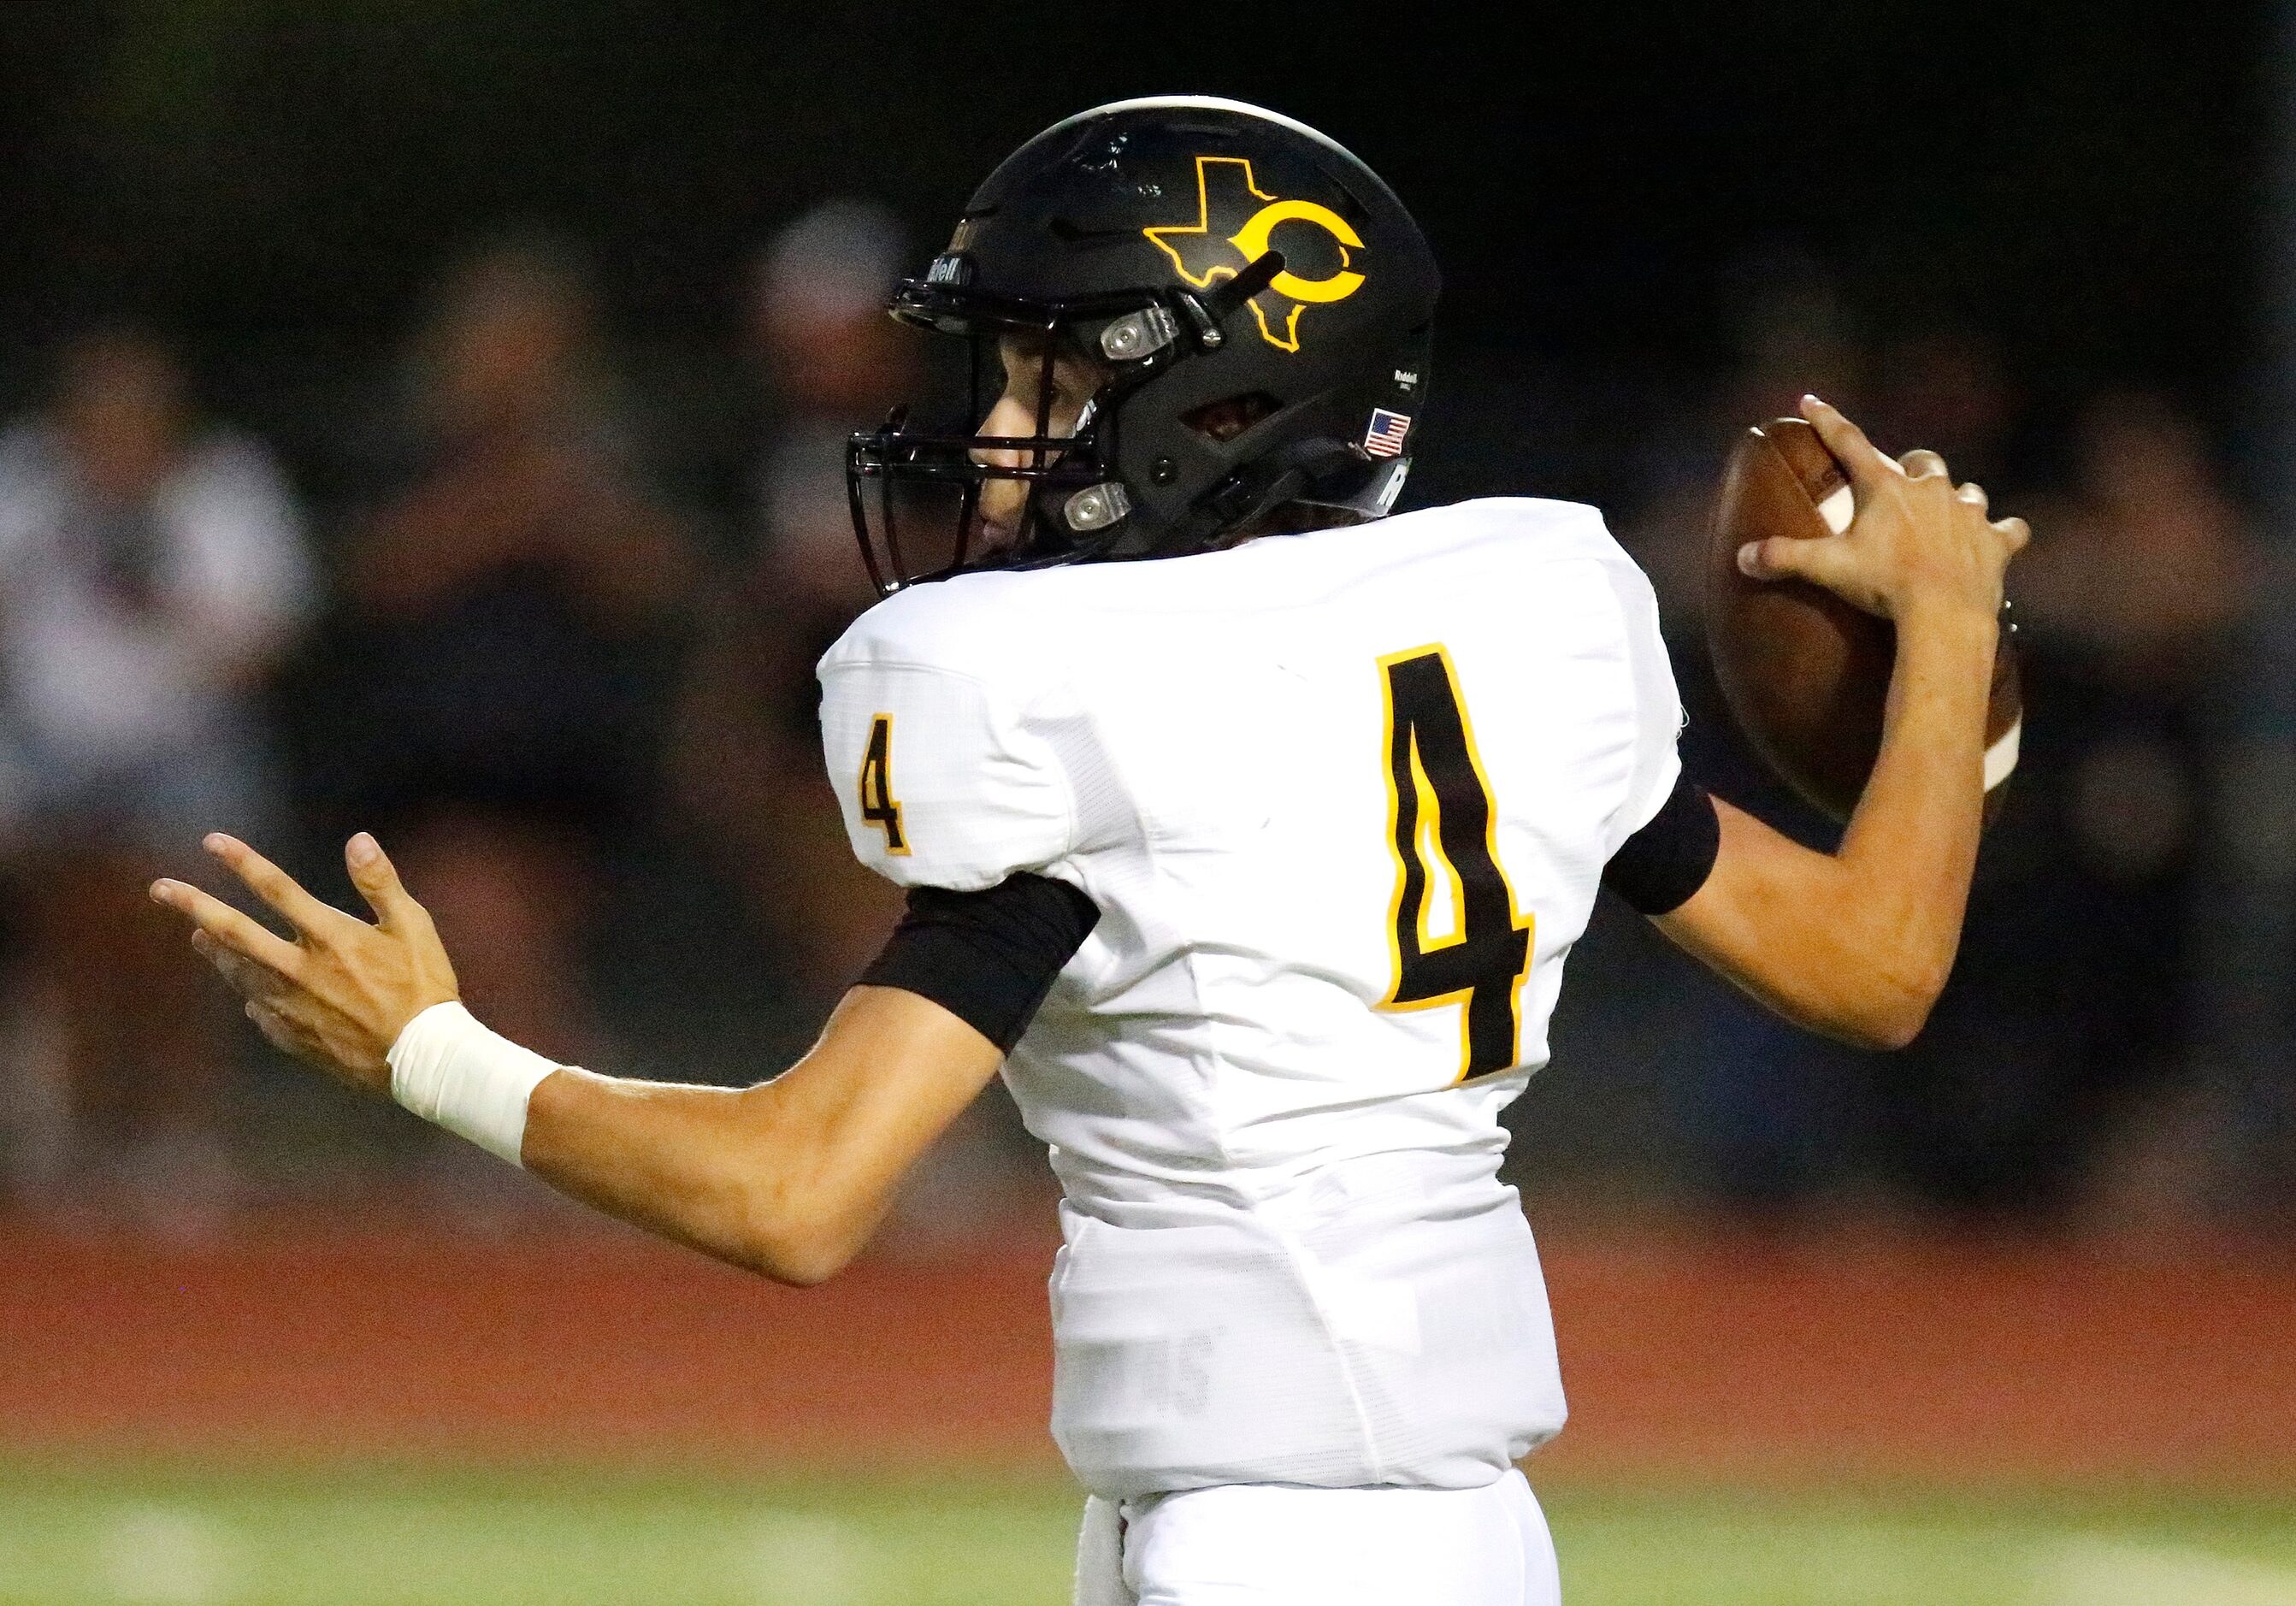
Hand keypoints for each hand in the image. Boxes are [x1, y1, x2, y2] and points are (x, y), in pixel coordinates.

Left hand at [150, 833, 458, 1094]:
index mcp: (330, 937)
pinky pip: (259, 1010)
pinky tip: (250, 993)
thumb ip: (381, 883)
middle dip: (193, 905)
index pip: (276, 890)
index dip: (242, 862)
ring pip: (238, 972)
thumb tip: (357, 840)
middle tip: (160, 888)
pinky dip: (251, 994)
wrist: (421, 1058)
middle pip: (233, 932)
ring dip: (215, 950)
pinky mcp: (291, 1036)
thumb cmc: (424, 988)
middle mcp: (299, 969)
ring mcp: (290, 1005)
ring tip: (198, 936)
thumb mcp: (414, 927)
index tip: (211, 843)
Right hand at [1738, 395, 2030, 625]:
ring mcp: (1968, 513)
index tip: (1811, 401)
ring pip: (1968, 491)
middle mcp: (1931, 490)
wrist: (1944, 613)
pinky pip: (2008, 529)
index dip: (1827, 421)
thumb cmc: (1884, 585)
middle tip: (1901, 486)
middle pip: (1923, 462)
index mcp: (1886, 489)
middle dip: (1912, 469)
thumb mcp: (1827, 569)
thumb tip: (1742, 557)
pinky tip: (1998, 540)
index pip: (1850, 443)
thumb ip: (1783, 557)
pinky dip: (2001, 535)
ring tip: (1947, 516)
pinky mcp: (1996, 541)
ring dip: (1956, 500)